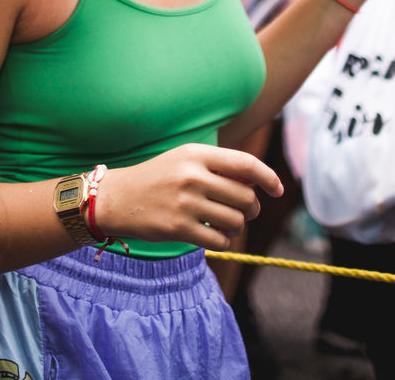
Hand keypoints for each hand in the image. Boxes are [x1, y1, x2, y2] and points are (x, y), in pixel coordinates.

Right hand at [94, 142, 283, 251]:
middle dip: (251, 208)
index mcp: (196, 154)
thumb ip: (217, 166)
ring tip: (225, 223)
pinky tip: (214, 236)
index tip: (278, 189)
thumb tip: (257, 183)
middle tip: (244, 212)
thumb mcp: (184, 160)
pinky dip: (223, 241)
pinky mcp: (179, 228)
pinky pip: (219, 240)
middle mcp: (192, 176)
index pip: (246, 164)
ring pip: (235, 221)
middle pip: (245, 196)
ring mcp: (186, 203)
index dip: (268, 177)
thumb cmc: (157, 178)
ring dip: (236, 226)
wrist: (117, 198)